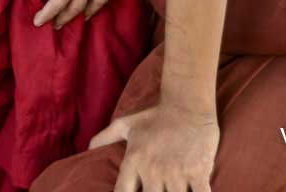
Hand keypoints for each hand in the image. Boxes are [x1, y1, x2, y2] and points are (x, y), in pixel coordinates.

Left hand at [92, 103, 217, 191]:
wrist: (187, 103)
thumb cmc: (156, 116)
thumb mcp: (125, 124)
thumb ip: (104, 138)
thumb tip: (86, 150)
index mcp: (134, 161)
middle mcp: (152, 170)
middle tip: (156, 191)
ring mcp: (176, 173)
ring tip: (171, 191)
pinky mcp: (199, 173)